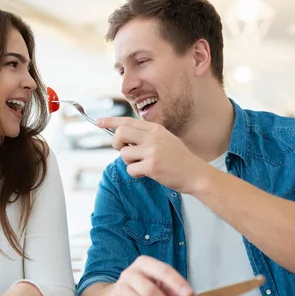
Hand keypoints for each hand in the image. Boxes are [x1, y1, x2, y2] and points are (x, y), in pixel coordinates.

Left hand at [97, 117, 211, 193]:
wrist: (195, 173)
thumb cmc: (178, 159)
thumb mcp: (165, 140)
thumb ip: (146, 136)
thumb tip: (123, 136)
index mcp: (155, 129)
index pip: (127, 121)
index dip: (110, 121)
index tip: (99, 122)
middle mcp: (153, 137)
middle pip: (120, 133)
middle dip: (116, 143)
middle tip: (122, 150)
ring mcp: (152, 151)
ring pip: (124, 154)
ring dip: (129, 162)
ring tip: (142, 165)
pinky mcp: (151, 166)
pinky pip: (130, 169)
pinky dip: (135, 174)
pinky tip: (147, 173)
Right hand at [105, 256, 192, 295]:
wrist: (117, 295)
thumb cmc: (143, 287)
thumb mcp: (157, 282)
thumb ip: (171, 287)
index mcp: (144, 263)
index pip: (163, 270)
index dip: (178, 283)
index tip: (189, 295)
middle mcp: (129, 273)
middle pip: (150, 291)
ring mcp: (120, 288)